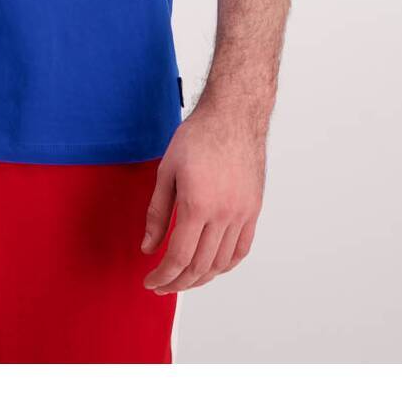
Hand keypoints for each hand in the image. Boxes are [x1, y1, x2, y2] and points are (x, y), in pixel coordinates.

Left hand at [140, 101, 266, 292]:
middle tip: (161, 285)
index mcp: (198, 205)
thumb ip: (157, 214)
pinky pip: (242, 249)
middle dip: (177, 282)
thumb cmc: (197, 137)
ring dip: (201, 278)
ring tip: (183, 279)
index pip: (179, 257)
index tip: (150, 281)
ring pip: (222, 263)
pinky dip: (226, 265)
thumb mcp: (166, 171)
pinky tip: (212, 267)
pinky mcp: (253, 209)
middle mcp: (223, 214)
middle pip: (200, 266)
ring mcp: (242, 213)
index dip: (163, 276)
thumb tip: (148, 248)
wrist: (233, 115)